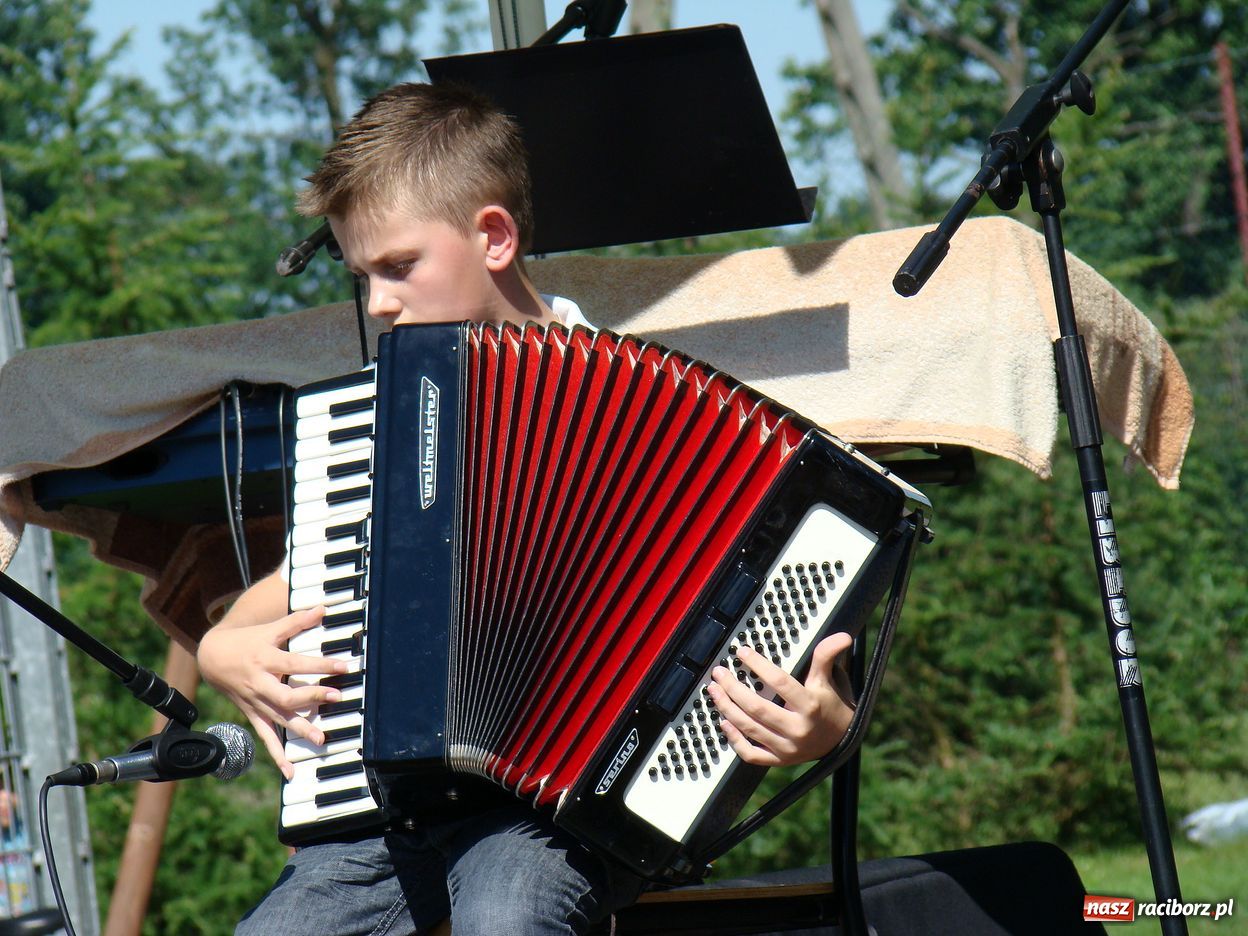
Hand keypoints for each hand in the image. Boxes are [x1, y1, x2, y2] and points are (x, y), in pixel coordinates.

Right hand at [197, 606, 348, 778]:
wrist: (212, 658)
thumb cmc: (247, 641)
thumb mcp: (270, 628)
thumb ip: (297, 620)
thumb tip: (323, 608)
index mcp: (266, 659)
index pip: (296, 662)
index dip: (319, 664)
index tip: (343, 667)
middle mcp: (260, 683)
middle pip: (286, 694)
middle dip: (311, 698)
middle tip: (336, 698)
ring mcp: (256, 702)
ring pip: (278, 719)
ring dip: (299, 729)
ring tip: (321, 739)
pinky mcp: (254, 716)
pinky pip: (266, 737)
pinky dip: (277, 755)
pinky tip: (290, 771)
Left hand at [706, 632, 854, 766]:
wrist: (841, 740)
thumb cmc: (831, 705)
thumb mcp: (829, 679)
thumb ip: (827, 656)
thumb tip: (842, 636)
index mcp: (810, 706)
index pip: (780, 682)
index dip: (758, 665)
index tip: (742, 652)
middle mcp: (798, 729)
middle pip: (757, 707)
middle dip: (732, 689)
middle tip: (718, 673)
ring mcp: (787, 747)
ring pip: (749, 728)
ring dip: (727, 708)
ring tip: (714, 691)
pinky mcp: (779, 760)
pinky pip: (751, 754)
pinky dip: (734, 739)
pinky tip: (724, 722)